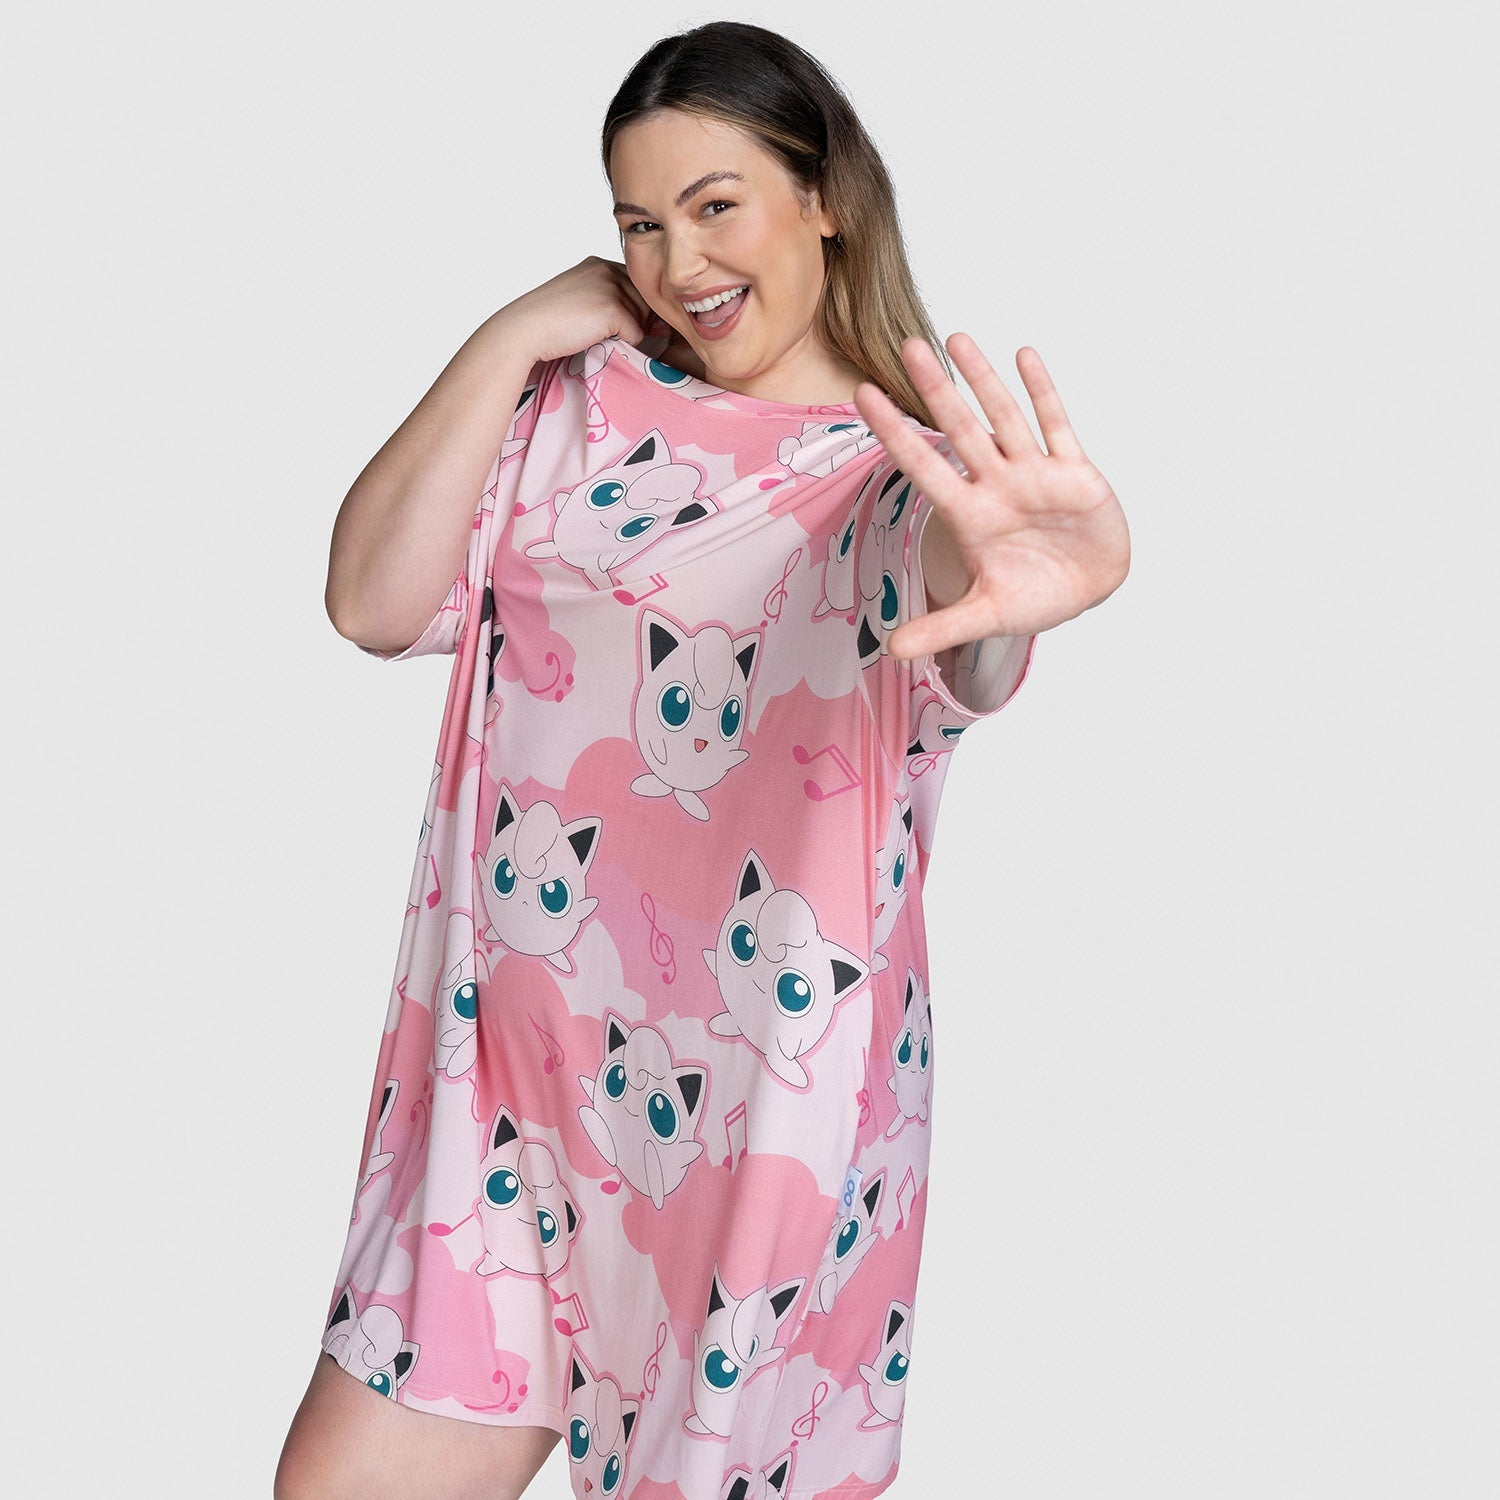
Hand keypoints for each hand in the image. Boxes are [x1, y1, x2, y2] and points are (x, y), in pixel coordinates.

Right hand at [496, 256, 659, 365]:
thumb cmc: (548, 321)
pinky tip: (599, 342)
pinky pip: (637, 335)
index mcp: (600, 264)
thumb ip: (607, 296)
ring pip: (644, 319)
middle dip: (636, 321)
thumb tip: (646, 318)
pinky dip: (624, 345)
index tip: (615, 324)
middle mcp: (608, 270)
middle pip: (645, 301)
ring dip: (628, 333)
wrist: (525, 329)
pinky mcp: (612, 309)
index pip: (636, 286)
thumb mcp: (581, 296)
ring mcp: (611, 287)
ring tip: (600, 336)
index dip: (633, 309)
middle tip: (609, 334)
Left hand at [853, 334, 1129, 659]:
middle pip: (960, 431)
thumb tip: (891, 652)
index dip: (895, 434)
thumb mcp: (987, 614)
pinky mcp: (1075, 474)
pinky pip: (1057, 427)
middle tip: (906, 345)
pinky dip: (1043, 394)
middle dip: (935, 390)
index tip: (863, 396)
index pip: (923, 467)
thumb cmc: (1035, 597)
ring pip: (1004, 418)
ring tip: (955, 338)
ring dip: (982, 380)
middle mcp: (997, 486)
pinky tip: (1024, 356)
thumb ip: (942, 626)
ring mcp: (1034, 475)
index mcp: (971, 516)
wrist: (1089, 591)